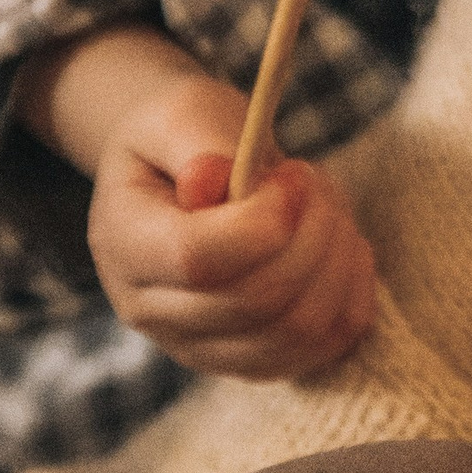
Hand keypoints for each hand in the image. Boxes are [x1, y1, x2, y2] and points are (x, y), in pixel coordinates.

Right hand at [18, 26, 376, 378]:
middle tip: (315, 182)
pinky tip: (342, 248)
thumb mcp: (183, 112)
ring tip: (327, 210)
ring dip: (335, 264)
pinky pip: (319, 350)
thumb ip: (200, 143)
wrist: (181, 173)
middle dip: (311, 234)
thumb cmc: (185, 138)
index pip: (197, 261)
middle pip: (253, 303)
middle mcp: (150, 310)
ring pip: (293, 332)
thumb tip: (215, 182)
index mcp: (123, 243)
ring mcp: (198, 347)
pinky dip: (348, 297)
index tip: (293, 175)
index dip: (264, 222)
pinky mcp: (248, 360)